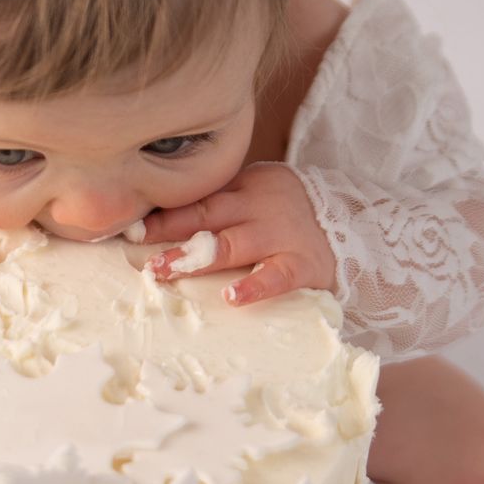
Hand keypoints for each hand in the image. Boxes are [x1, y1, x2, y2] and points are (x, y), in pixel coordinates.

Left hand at [140, 164, 336, 305]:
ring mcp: (281, 235)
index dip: (163, 210)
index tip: (129, 223)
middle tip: (136, 243)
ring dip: (196, 258)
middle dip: (168, 230)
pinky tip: (231, 297)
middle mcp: (259, 206)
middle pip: (206, 216)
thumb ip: (219, 203)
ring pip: (232, 245)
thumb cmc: (288, 214)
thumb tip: (156, 221)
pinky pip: (276, 276)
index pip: (198, 196)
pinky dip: (254, 286)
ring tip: (164, 269)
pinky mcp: (302, 265)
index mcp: (245, 186)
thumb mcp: (256, 195)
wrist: (354, 225)